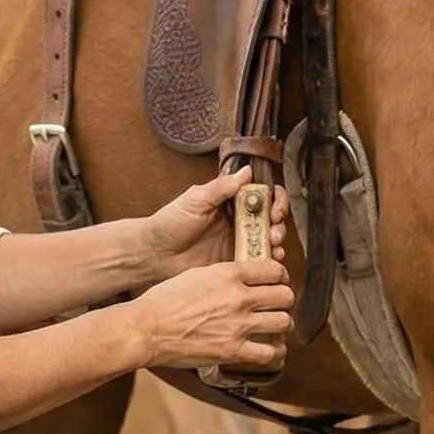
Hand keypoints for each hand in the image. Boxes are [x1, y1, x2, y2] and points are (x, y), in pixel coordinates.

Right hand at [130, 257, 293, 369]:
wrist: (147, 329)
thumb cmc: (163, 301)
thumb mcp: (196, 274)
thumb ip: (223, 276)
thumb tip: (239, 279)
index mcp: (228, 274)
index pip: (273, 269)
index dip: (280, 275)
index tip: (277, 280)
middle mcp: (238, 298)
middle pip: (284, 295)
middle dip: (284, 299)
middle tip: (278, 303)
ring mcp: (238, 325)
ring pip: (282, 322)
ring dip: (281, 323)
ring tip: (275, 324)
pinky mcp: (232, 351)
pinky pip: (268, 353)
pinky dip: (273, 352)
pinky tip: (269, 349)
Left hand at [131, 169, 287, 278]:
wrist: (155, 254)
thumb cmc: (169, 223)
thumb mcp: (195, 200)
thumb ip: (221, 187)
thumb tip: (246, 171)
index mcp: (230, 200)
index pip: (262, 194)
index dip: (274, 199)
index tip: (273, 208)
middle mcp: (238, 220)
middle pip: (271, 217)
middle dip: (279, 222)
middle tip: (274, 229)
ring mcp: (237, 241)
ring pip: (268, 239)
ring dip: (277, 240)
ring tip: (273, 245)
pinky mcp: (234, 261)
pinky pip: (257, 261)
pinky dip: (267, 261)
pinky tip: (268, 261)